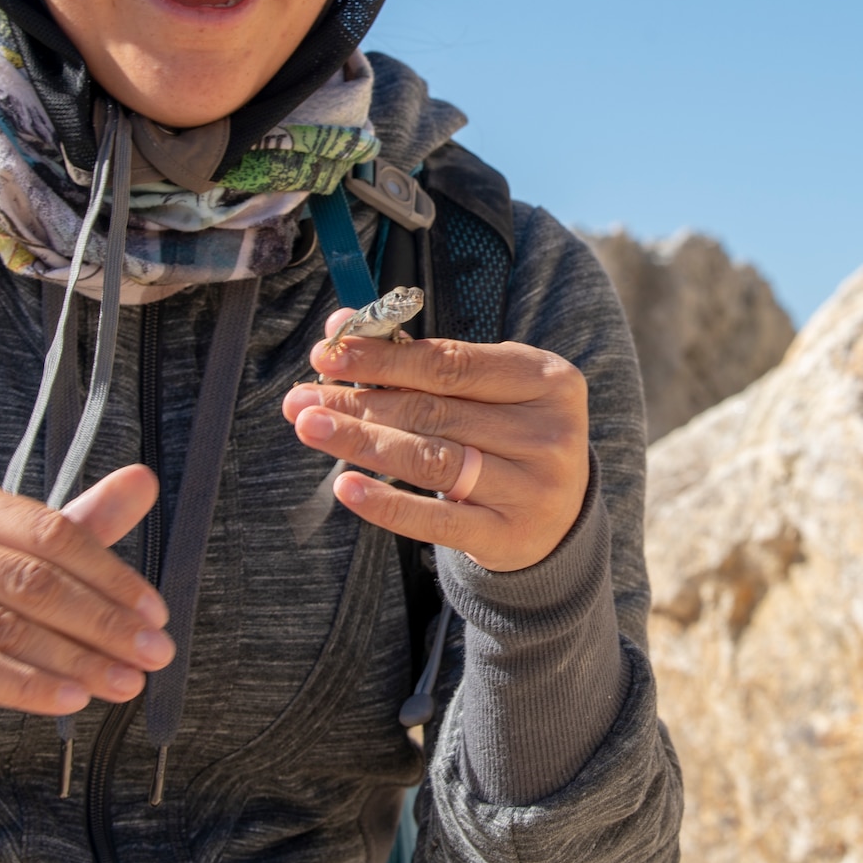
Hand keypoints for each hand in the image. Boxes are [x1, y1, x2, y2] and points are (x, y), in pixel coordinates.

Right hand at [0, 465, 173, 739]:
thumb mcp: (9, 554)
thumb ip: (77, 524)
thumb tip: (145, 480)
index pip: (50, 534)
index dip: (110, 576)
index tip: (154, 614)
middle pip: (33, 581)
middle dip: (104, 623)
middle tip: (153, 654)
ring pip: (8, 628)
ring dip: (78, 661)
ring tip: (124, 683)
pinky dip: (30, 686)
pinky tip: (71, 700)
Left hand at [281, 310, 588, 571]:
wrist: (559, 515)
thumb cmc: (510, 434)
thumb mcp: (487, 388)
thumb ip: (422, 359)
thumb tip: (340, 327)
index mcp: (546, 379)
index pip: (450, 364)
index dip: (384, 359)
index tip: (329, 353)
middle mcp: (547, 432)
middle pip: (434, 411)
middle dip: (361, 401)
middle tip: (303, 398)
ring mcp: (532, 488)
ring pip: (431, 459)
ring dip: (362, 442)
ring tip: (311, 427)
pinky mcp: (509, 535)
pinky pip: (436, 519)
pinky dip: (387, 503)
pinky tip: (346, 486)